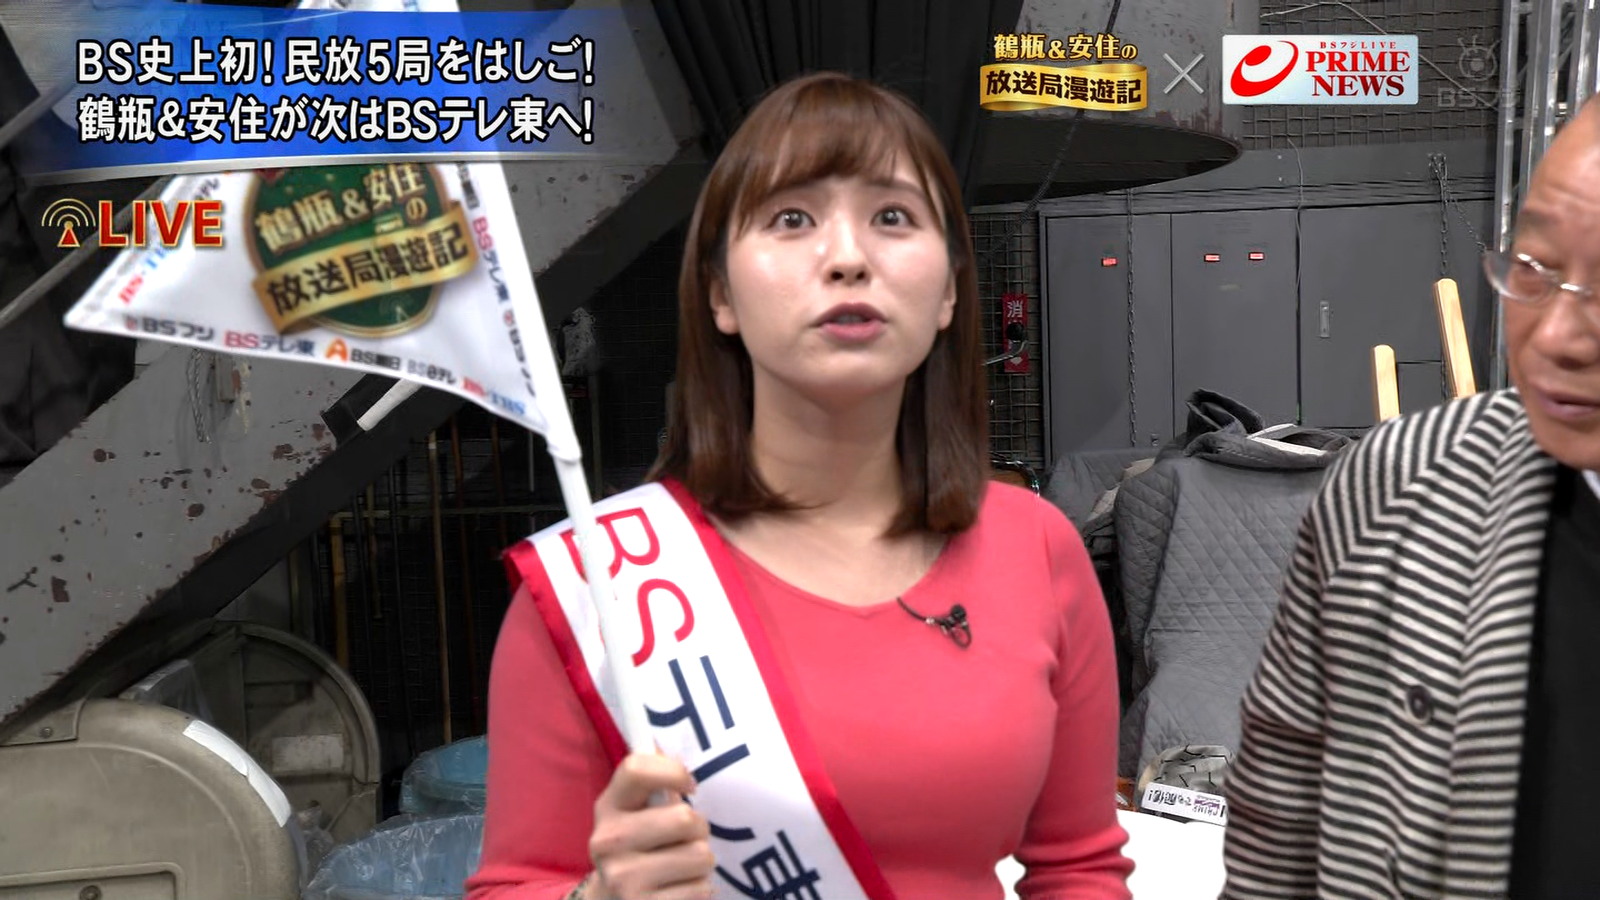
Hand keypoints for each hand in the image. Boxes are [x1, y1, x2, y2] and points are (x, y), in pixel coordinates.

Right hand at [587, 753, 715, 899]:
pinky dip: (700, 888)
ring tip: (685, 865)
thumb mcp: (637, 811)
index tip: (690, 786)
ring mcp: (622, 878)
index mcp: (608, 807)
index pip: (637, 769)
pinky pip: (701, 888)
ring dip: (702, 861)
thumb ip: (654, 782)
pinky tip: (681, 888)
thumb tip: (670, 747)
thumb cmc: (640, 845)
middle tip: (689, 837)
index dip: (674, 771)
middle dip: (699, 829)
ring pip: (700, 856)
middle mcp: (608, 841)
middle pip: (684, 819)